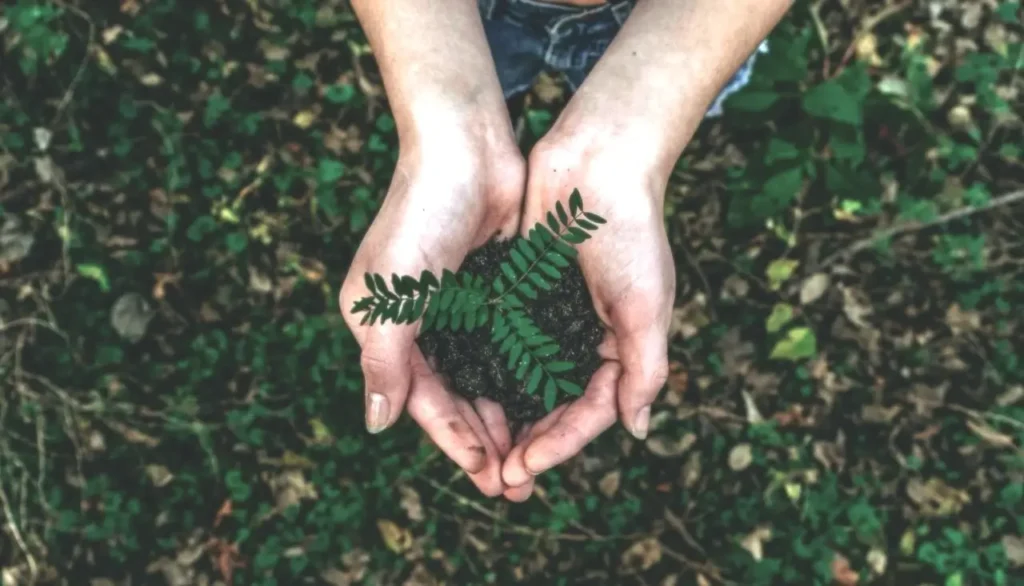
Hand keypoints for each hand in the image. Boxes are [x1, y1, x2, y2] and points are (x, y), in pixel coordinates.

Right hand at [339, 123, 527, 496]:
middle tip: (517, 482)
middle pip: (454, 397)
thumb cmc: (420, 214)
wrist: (465, 145)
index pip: (422, 400)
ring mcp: (457, 306)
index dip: (454, 442)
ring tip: (533, 454)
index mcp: (384, 327)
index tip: (488, 478)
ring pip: (483, 377)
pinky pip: (507, 345)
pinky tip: (545, 401)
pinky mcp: (492, 289)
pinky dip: (521, 376)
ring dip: (505, 415)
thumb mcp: (391, 294)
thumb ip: (384, 361)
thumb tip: (377, 424)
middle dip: (483, 441)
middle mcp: (419, 322)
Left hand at [501, 128, 674, 492]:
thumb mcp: (646, 305)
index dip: (560, 444)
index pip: (589, 412)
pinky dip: (486, 370)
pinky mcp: (519, 293)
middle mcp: (583, 338)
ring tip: (478, 451)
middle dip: (529, 443)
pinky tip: (462, 394)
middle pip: (553, 406)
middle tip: (497, 478)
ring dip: (504, 417)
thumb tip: (637, 430)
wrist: (598, 160)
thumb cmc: (631, 231)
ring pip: (523, 382)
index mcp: (619, 347)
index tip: (525, 467)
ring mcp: (549, 317)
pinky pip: (501, 342)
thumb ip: (644, 368)